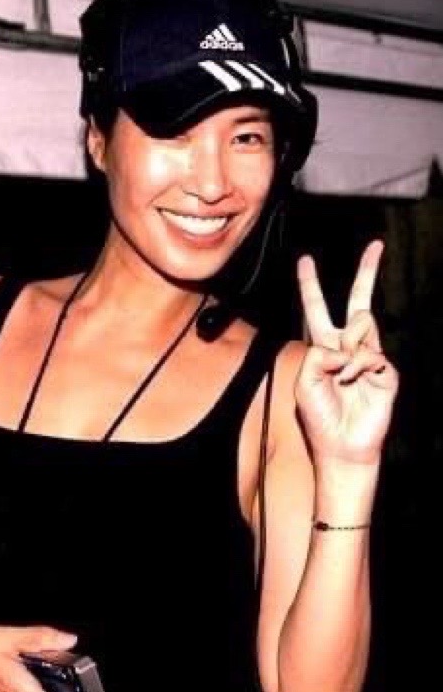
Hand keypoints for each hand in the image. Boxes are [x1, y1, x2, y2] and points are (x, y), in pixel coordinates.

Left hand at [295, 239, 398, 465]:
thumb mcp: (305, 381)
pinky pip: (371, 354)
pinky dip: (357, 367)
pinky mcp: (386, 371)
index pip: (317, 309)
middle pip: (358, 302)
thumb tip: (343, 343)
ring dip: (348, 345)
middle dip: (367, 273)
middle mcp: (348, 347)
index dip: (310, 285)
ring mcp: (369, 357)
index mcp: (323, 346)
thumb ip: (317, 355)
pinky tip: (352, 382)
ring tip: (342, 374)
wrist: (341, 446)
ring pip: (363, 325)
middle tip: (376, 246)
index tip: (305, 260)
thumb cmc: (319, 416)